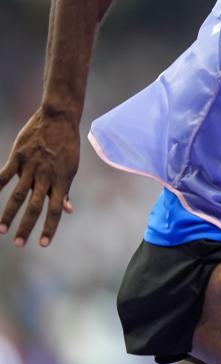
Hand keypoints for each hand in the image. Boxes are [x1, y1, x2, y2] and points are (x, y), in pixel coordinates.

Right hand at [0, 109, 78, 246]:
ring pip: (18, 195)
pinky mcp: (19, 156)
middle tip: (19, 244)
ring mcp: (31, 167)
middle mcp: (46, 176)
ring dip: (9, 214)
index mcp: (62, 181)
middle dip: (27, 226)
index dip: (50, 227)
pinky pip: (3, 175)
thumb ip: (65, 190)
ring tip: (1, 230)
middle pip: (35, 206)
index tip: (43, 244)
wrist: (59, 118)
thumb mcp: (71, 168)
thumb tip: (68, 211)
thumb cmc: (66, 146)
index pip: (56, 210)